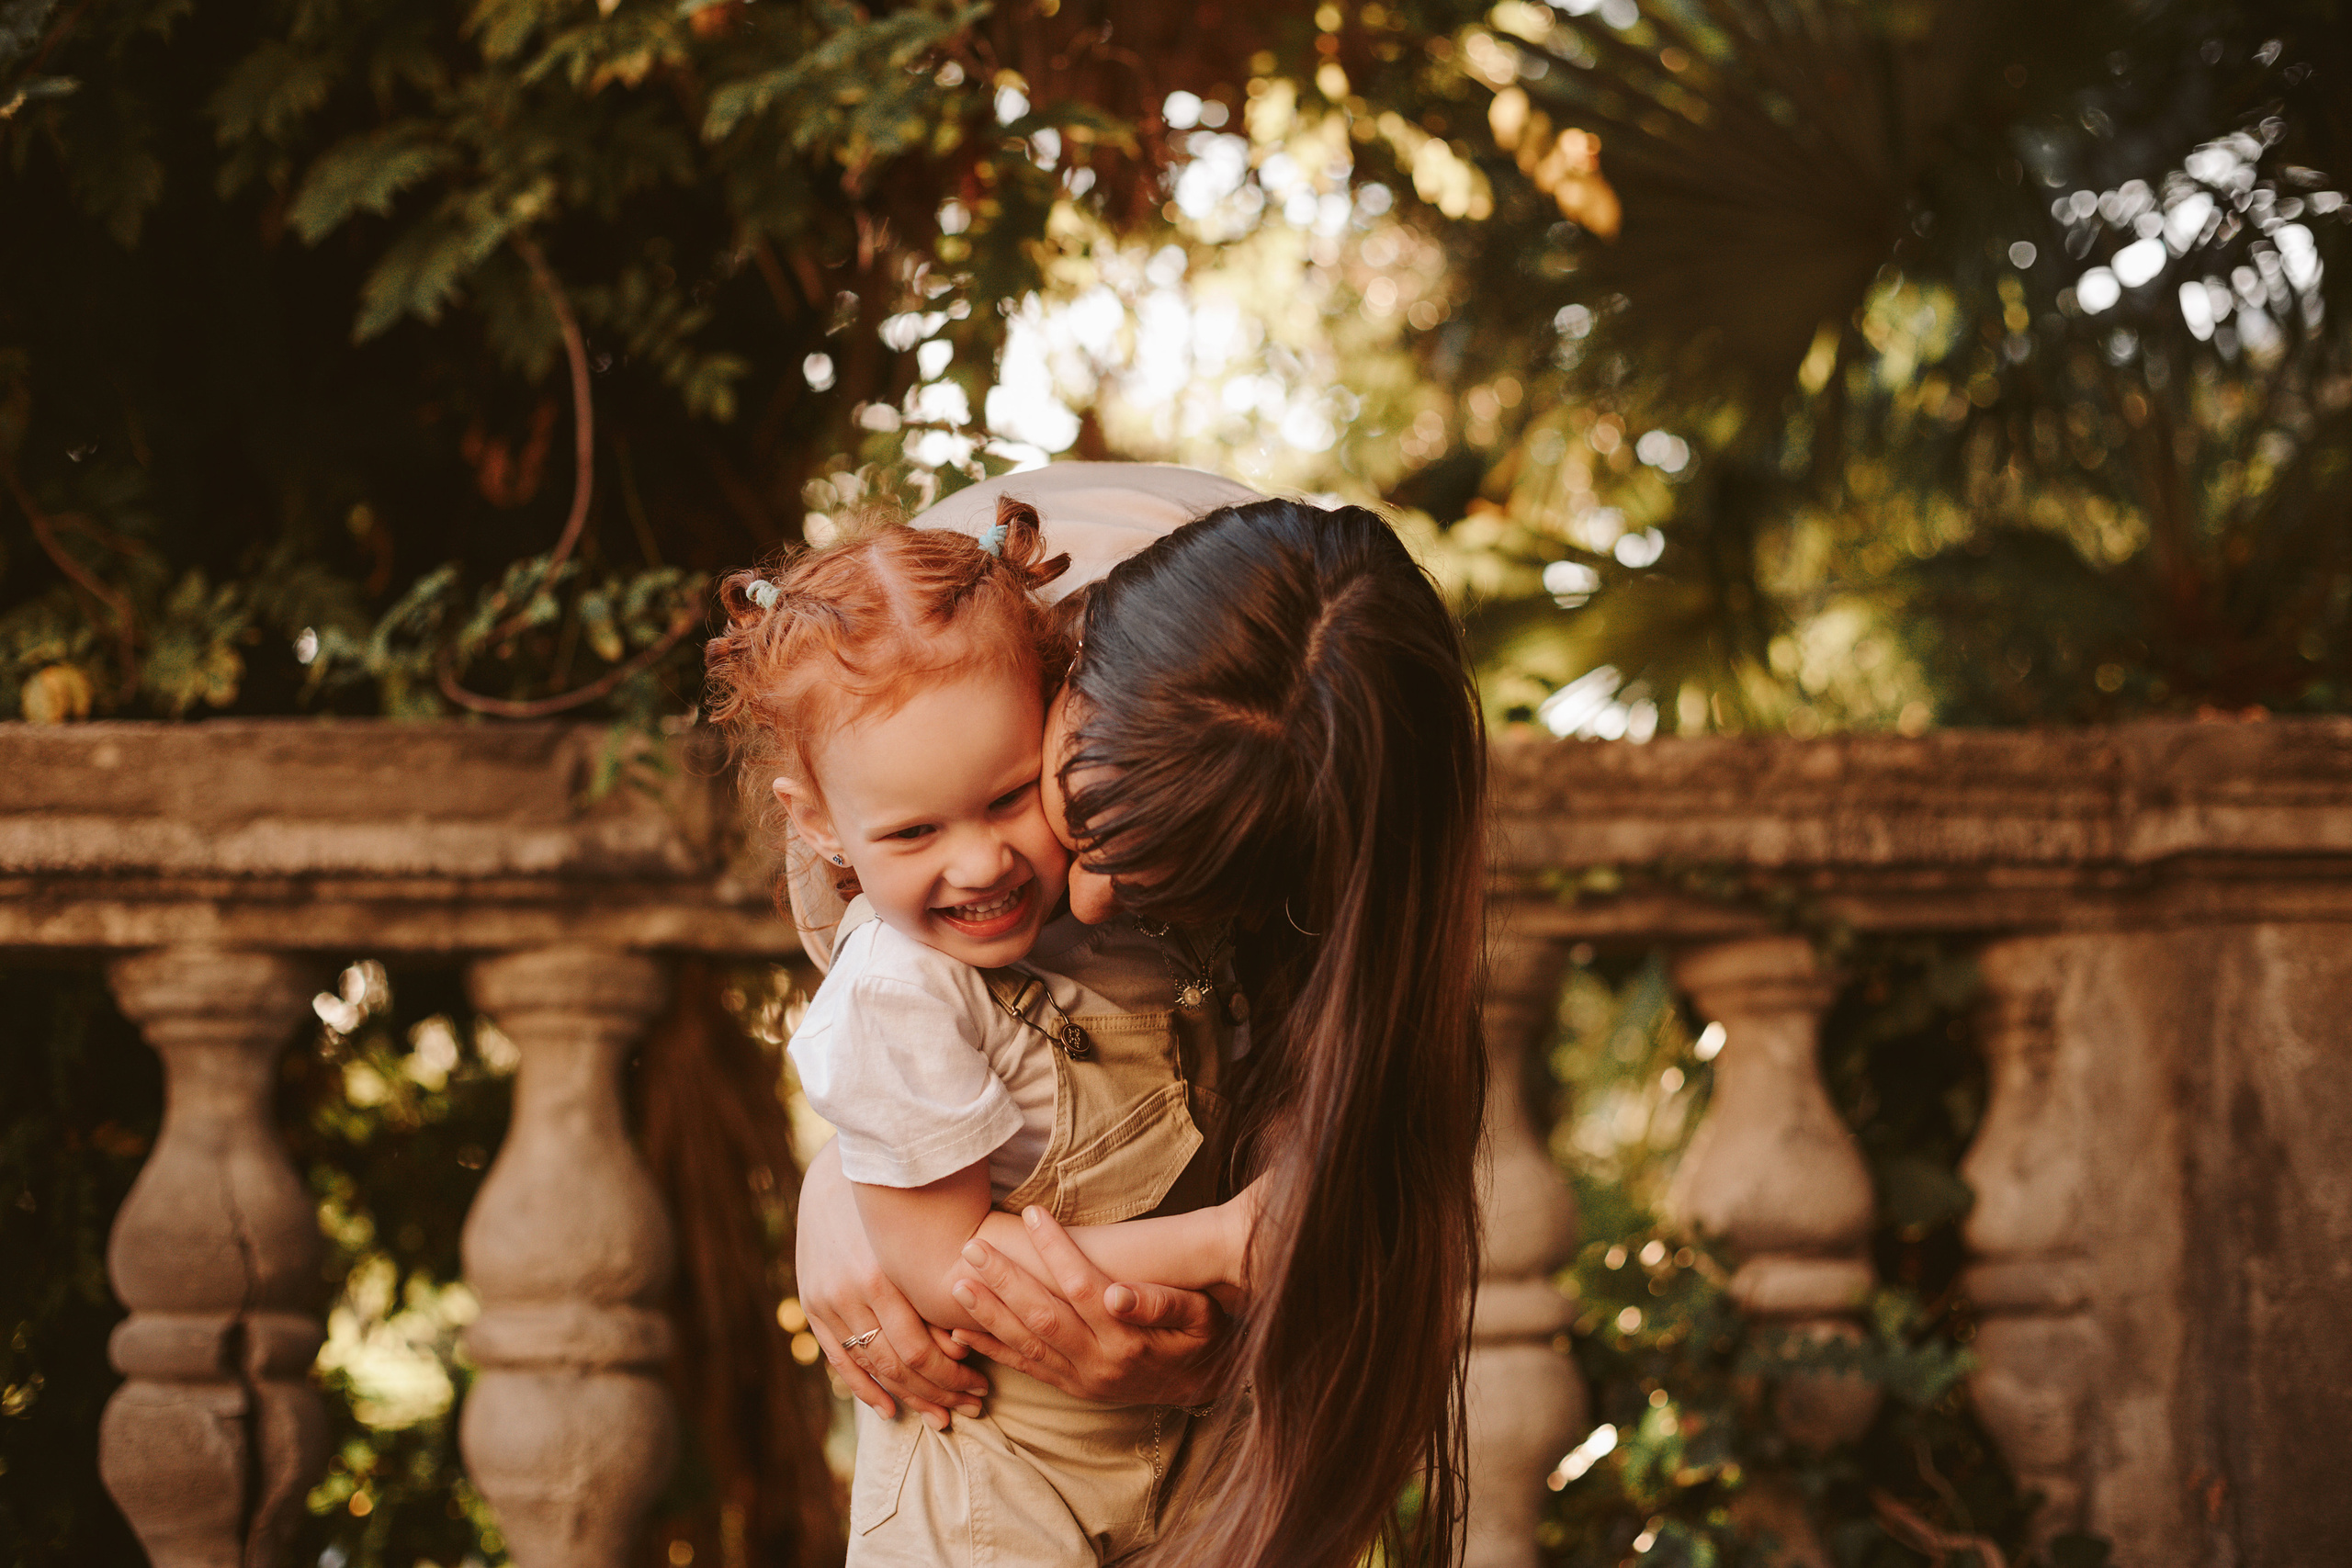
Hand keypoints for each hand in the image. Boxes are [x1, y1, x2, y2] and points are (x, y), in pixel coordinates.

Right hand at [797, 1141, 988, 1426]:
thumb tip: (964, 1346)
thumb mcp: (923, 1238)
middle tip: (971, 1408)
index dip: (952, 1376)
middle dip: (938, 1391)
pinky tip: (889, 1410)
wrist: (841, 1175)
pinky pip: (839, 1359)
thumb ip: (937, 1287)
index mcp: (885, 1275)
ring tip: (941, 1416)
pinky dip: (864, 1388)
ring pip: (872, 1366)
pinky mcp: (812, 1303)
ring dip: (909, 1397)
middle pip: (898, 1364)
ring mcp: (828, 1300)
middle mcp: (853, 1292)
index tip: (982, 1386)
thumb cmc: (899, 1205)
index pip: (919, 1349)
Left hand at [946, 1207, 1226, 1406]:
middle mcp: (1099, 1362)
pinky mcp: (1070, 1388)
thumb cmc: (1201, 1338)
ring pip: (1026, 1344)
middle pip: (1042, 1316)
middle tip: (972, 1247)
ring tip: (958, 1282)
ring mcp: (1081, 1378)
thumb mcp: (1201, 1316)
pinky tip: (960, 1331)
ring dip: (989, 1314)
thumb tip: (1116, 1293)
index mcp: (1129, 1339)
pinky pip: (1024, 1369)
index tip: (1032, 1213)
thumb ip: (1161, 1303)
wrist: (1204, 1387)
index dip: (1055, 1249)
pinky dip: (991, 1349)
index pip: (1083, 1286)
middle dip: (1004, 1281)